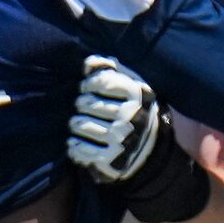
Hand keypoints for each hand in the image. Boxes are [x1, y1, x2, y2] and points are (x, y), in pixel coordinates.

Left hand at [68, 55, 164, 183]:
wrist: (148, 147)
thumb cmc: (133, 108)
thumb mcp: (130, 85)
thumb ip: (110, 69)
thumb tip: (87, 64)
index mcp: (138, 94)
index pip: (103, 81)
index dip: (89, 83)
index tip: (87, 87)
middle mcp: (132, 116)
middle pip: (88, 103)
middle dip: (81, 103)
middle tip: (82, 106)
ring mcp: (122, 138)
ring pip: (82, 125)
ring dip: (75, 123)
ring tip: (77, 123)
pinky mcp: (112, 158)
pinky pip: (81, 148)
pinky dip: (74, 145)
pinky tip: (75, 141)